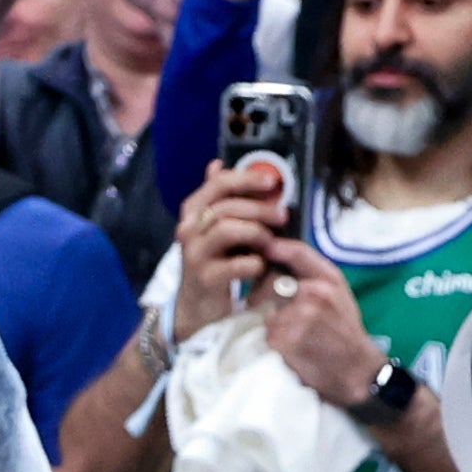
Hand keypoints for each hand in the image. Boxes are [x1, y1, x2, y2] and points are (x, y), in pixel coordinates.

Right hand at [172, 158, 287, 342]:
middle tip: (282, 215)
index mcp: (192, 213)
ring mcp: (195, 254)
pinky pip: (237, 263)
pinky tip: (260, 265)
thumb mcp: (213, 228)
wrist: (197, 307)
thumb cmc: (213, 262)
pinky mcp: (205, 278)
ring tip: (270, 241)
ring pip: (228, 229)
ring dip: (257, 232)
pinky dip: (255, 262)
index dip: (246, 179)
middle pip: (227, 207)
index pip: (218, 185)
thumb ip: (219, 199)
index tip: (271, 182)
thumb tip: (217, 164)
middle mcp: (188, 230)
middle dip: (260, 208)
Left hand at [257, 238, 386, 409]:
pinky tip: (285, 346)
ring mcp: (301, 317)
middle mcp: (317, 294)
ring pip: (262, 308)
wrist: (358, 370)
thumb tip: (274, 251)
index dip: (274, 247)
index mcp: (330, 280)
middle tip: (263, 306)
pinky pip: (264, 333)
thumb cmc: (344, 329)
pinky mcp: (287, 341)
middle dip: (260, 292)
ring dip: (264, 319)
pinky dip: (268, 339)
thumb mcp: (338, 294)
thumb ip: (311, 273)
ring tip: (282, 330)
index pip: (297, 252)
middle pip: (268, 281)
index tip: (262, 250)